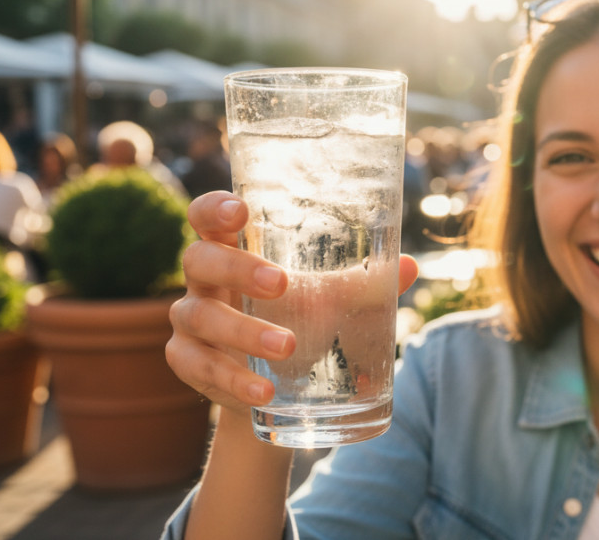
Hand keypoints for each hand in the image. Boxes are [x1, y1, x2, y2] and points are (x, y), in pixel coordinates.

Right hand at [165, 191, 418, 413]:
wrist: (276, 387)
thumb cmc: (298, 320)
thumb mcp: (328, 299)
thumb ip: (363, 283)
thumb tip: (410, 266)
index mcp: (232, 249)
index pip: (206, 216)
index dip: (214, 208)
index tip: (240, 212)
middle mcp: (203, 280)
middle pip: (200, 259)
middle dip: (238, 268)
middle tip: (282, 284)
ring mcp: (190, 321)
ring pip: (200, 317)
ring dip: (245, 332)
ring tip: (290, 347)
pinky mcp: (187, 362)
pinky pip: (200, 367)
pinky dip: (233, 380)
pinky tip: (264, 389)